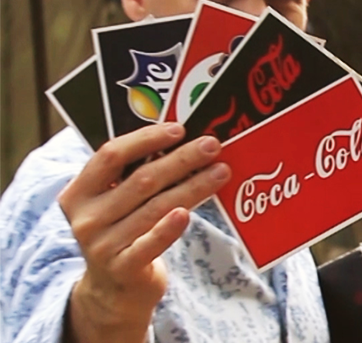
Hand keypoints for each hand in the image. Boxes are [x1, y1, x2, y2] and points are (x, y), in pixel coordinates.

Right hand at [58, 123, 230, 342]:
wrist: (113, 291)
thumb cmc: (123, 233)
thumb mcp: (115, 204)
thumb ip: (135, 177)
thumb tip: (184, 142)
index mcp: (80, 192)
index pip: (111, 155)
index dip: (145, 139)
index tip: (179, 129)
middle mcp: (86, 218)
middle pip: (141, 179)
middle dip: (181, 159)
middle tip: (212, 145)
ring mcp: (102, 245)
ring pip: (155, 208)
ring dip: (192, 186)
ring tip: (220, 171)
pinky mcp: (122, 268)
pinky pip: (150, 244)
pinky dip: (168, 228)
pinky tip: (186, 213)